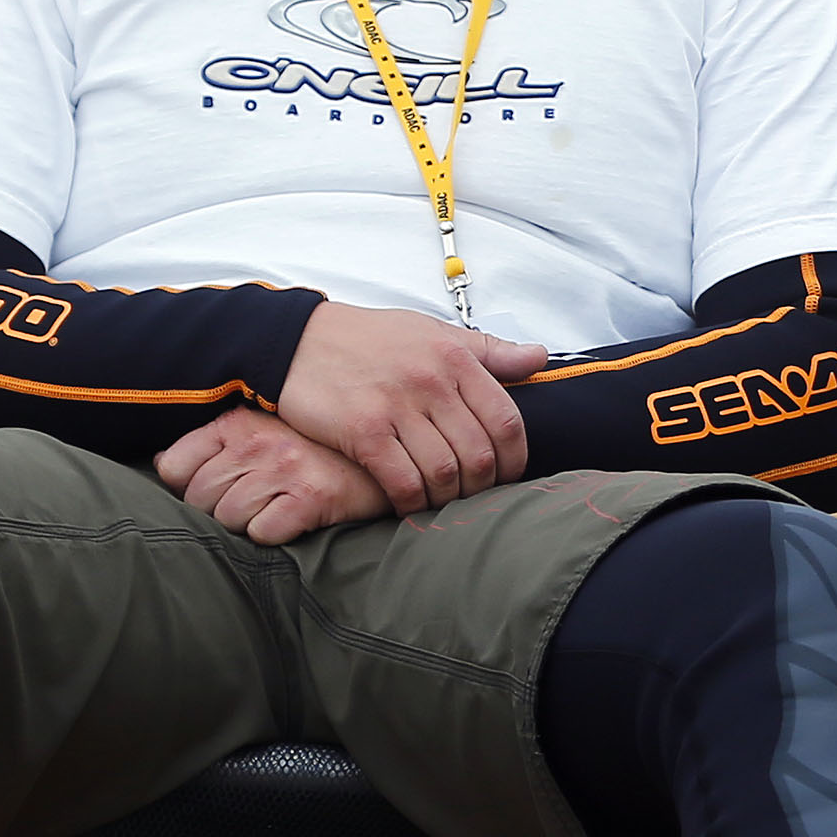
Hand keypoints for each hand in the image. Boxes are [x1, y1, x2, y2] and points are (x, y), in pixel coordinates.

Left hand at [156, 406, 395, 542]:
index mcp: (237, 422)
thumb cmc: (315, 446)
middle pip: (198, 499)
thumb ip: (211, 443)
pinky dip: (273, 535)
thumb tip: (162, 464)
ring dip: (247, 524)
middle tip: (251, 503)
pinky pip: (263, 534)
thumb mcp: (260, 429)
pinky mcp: (310, 496)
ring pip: (228, 519)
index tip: (214, 489)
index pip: (174, 465)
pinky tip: (292, 520)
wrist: (384, 451)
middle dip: (218, 510)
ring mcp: (283, 468)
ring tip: (274, 509)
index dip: (187, 487)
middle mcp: (256, 441)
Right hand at [276, 299, 549, 513]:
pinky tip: (411, 505)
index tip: (507, 475)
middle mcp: (431, 381)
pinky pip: (403, 482)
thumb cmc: (368, 339)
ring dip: (449, 499)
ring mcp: (396, 406)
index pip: (507, 420)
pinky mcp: (363, 431)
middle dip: (483, 486)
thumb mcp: (433, 332)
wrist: (296, 340)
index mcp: (454, 357)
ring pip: (445, 473)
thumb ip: (489, 350)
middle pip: (479, 454)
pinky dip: (413, 503)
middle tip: (472, 496)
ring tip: (442, 502)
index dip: (515, 459)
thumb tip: (540, 358)